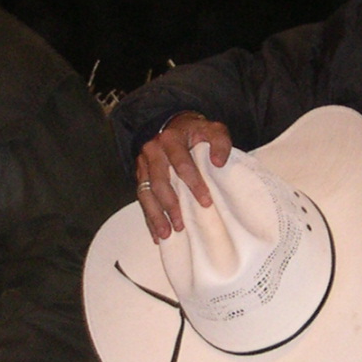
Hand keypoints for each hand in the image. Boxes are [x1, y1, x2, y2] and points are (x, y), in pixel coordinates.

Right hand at [135, 111, 233, 241]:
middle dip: (170, 205)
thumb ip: (220, 142)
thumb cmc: (196, 133)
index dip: (194, 183)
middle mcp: (153, 151)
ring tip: (166, 234)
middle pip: (159, 182)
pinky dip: (149, 218)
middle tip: (181, 224)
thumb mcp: (213, 130)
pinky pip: (142, 199)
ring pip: (146, 193)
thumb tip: (218, 162)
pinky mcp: (140, 175)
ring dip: (156, 215)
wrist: (176, 127)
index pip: (181, 163)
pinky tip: (156, 235)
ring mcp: (144, 164)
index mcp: (171, 139)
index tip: (206, 202)